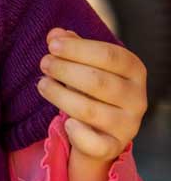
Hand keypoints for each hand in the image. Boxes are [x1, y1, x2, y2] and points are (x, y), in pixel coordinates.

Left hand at [37, 28, 147, 162]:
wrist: (100, 125)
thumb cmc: (89, 83)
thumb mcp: (83, 61)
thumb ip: (71, 46)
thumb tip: (56, 34)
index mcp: (134, 70)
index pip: (109, 55)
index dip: (77, 49)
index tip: (52, 45)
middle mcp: (137, 98)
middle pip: (98, 81)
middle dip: (64, 70)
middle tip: (44, 63)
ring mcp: (128, 125)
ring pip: (89, 110)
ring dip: (59, 95)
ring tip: (42, 84)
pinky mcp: (114, 146)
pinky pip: (96, 144)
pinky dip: (78, 133)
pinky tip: (65, 122)